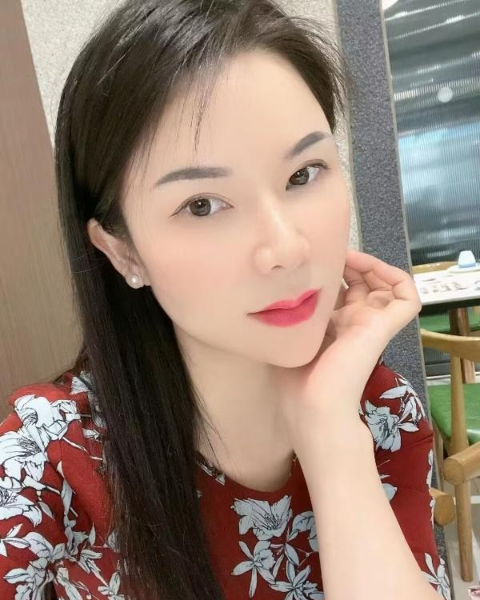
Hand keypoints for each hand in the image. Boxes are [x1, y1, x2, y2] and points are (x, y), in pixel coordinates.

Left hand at [276, 249, 421, 447]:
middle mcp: (353, 324)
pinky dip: (396, 276)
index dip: (330, 272)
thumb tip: (279, 288)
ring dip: (371, 265)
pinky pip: (407, 296)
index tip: (311, 261)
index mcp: (332, 329)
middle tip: (330, 253)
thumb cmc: (294, 382)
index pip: (339, 291)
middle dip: (348, 263)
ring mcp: (371, 325)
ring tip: (349, 256)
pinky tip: (370, 266)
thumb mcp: (288, 338)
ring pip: (387, 286)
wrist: (313, 408)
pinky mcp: (384, 327)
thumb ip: (290, 314)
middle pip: (363, 283)